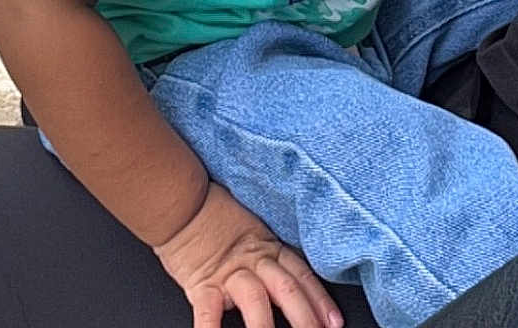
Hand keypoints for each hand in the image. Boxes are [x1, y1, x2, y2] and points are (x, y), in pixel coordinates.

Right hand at [153, 181, 342, 327]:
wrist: (181, 202)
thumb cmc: (213, 213)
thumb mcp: (251, 227)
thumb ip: (269, 251)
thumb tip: (290, 277)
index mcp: (267, 247)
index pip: (301, 274)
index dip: (320, 299)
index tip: (335, 322)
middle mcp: (253, 261)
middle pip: (287, 290)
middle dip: (306, 318)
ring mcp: (228, 273)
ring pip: (256, 301)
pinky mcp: (202, 283)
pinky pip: (209, 313)